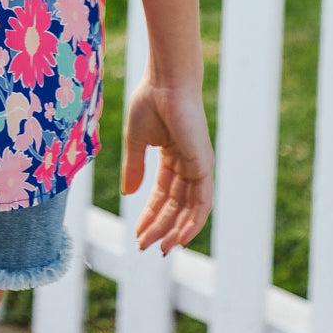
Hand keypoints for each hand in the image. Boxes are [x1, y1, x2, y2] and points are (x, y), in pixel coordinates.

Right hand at [121, 78, 213, 255]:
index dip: (150, 215)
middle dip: (160, 227)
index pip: (162, 195)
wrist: (165, 83)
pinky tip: (180, 238)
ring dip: (175, 231)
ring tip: (159, 248)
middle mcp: (187, 165)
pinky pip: (202, 202)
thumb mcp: (136, 141)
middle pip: (175, 206)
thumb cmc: (149, 102)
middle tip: (145, 246)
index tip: (137, 233)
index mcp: (172, 157)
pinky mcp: (204, 165)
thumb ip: (135, 168)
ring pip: (189, 209)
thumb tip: (128, 194)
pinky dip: (193, 222)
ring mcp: (197, 166)